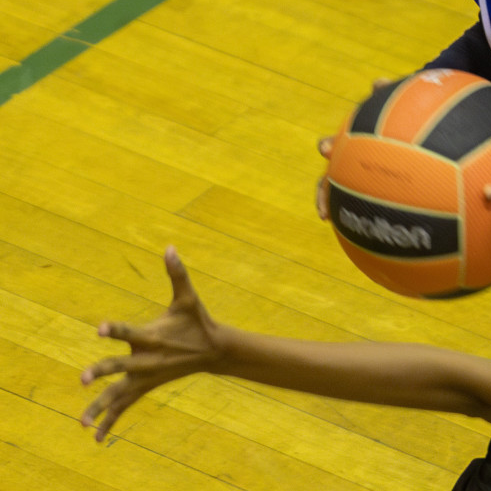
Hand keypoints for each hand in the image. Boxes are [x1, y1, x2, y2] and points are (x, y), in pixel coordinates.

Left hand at [80, 248, 222, 442]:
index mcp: (153, 336)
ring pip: (119, 394)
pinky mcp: (146, 387)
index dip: (115, 329)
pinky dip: (110, 421)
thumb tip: (169, 246)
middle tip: (84, 377)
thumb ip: (177, 273)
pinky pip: (125, 406)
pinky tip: (96, 437)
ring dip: (100, 407)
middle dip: (103, 372)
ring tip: (81, 423)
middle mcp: (147, 359)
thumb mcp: (188, 297)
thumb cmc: (197, 322)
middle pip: (120, 366)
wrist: (214, 352)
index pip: (131, 331)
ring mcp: (145, 376)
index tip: (99, 329)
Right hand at [316, 77, 395, 220]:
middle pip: (332, 177)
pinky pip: (375, 206)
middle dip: (323, 189)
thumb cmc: (409, 115)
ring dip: (336, 206)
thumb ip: (388, 96)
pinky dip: (371, 217)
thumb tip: (378, 83)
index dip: (328, 147)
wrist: (420, 130)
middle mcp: (355, 162)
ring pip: (346, 196)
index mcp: (357, 142)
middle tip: (323, 204)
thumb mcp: (402, 103)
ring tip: (331, 220)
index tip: (325, 150)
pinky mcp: (379, 190)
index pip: (336, 146)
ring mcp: (365, 177)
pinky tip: (379, 234)